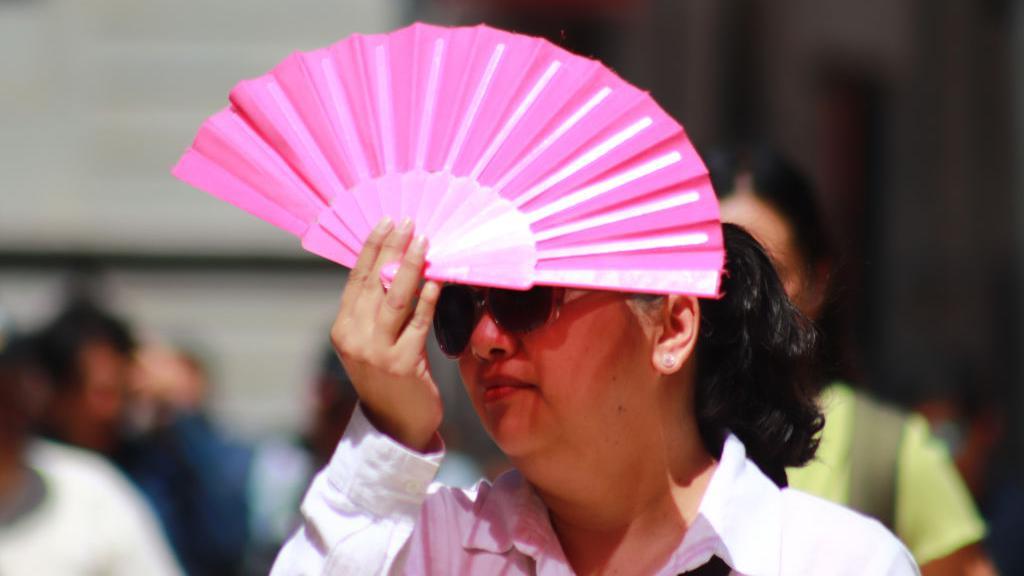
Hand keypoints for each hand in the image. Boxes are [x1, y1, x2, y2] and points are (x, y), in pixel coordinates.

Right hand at [330, 217, 442, 451]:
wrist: (395, 427)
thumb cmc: (388, 379)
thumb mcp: (370, 343)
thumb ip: (375, 311)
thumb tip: (394, 266)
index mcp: (342, 329)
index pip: (356, 279)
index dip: (371, 248)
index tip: (386, 222)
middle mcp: (354, 338)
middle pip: (374, 283)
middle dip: (392, 248)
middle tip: (408, 222)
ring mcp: (377, 353)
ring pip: (394, 299)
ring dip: (410, 266)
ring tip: (424, 242)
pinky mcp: (403, 365)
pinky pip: (417, 323)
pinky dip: (427, 298)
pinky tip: (436, 279)